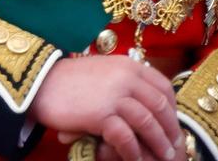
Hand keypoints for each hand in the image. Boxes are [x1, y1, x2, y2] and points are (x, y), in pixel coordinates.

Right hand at [30, 55, 183, 160]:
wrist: (41, 82)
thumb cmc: (71, 79)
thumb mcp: (106, 71)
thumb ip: (125, 81)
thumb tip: (144, 101)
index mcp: (130, 66)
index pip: (162, 87)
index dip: (172, 108)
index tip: (174, 124)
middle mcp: (127, 77)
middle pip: (159, 105)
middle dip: (170, 128)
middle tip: (176, 146)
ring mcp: (115, 95)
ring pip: (147, 121)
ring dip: (158, 142)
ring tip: (164, 157)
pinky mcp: (100, 114)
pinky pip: (125, 136)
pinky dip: (133, 151)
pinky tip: (136, 160)